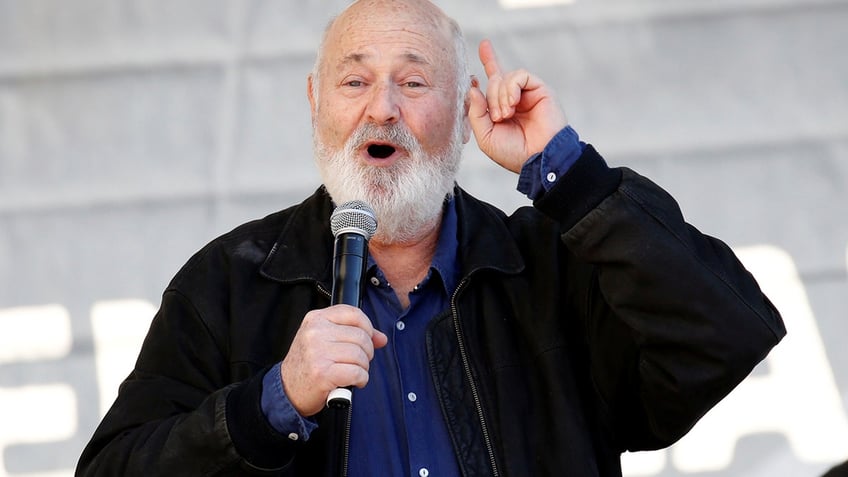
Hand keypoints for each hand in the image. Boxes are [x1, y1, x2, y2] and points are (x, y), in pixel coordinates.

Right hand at [280, 305, 387, 416]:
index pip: (354, 313)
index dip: (368, 327)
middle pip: (361, 336)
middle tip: (358, 361)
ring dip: (363, 368)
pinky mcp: (322, 373)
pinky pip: (357, 372)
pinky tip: (353, 382)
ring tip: (353, 372)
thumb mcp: (324, 340)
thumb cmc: (308, 364)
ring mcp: (318, 352)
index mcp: (316, 319)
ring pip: (360, 355)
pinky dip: (361, 379)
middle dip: (367, 352)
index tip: (368, 339)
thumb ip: (352, 334)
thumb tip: (381, 338)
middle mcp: (315, 332)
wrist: (287, 390)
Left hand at [468, 39, 567, 172]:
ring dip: (500, 96)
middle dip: (490, 98)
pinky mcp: (540, 89)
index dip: (486, 66)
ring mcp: (526, 94)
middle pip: (494, 81)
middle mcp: (514, 99)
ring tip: (507, 114)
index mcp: (501, 109)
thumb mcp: (485, 137)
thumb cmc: (514, 153)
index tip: (473, 74)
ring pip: (505, 77)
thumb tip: (472, 90)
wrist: (537, 158)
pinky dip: (512, 87)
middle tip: (498, 117)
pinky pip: (520, 75)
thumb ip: (476, 114)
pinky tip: (513, 103)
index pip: (493, 82)